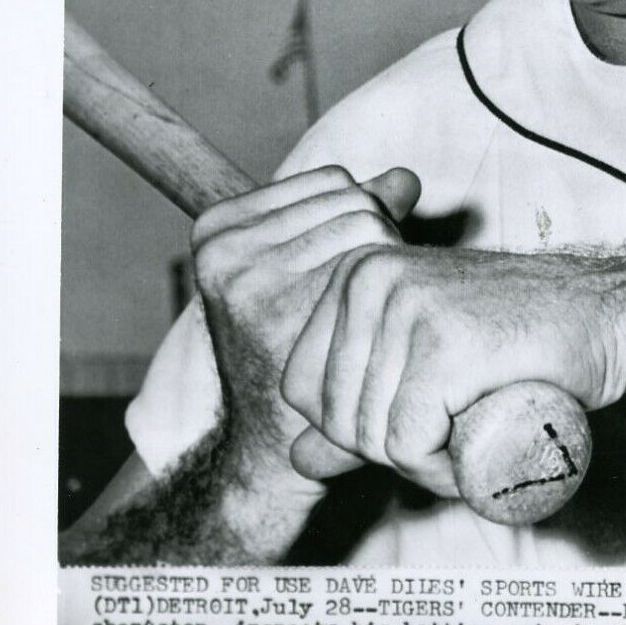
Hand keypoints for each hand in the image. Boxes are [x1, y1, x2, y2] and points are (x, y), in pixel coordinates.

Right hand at [190, 164, 421, 483]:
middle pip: (354, 200)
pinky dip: (393, 291)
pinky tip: (378, 331)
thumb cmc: (300, 350)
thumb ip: (353, 215)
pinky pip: (374, 262)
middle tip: (368, 303)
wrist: (275, 447)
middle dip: (379, 242)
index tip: (347, 275)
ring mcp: (250, 280)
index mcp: (217, 229)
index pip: (334, 181)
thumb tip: (408, 178)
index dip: (361, 221)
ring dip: (389, 268)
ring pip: (370, 226)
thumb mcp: (307, 269)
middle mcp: (225, 249)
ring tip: (370, 318)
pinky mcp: (285, 314)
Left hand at [282, 246, 625, 496]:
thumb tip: (297, 458)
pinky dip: (438, 471)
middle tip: (449, 436)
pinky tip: (472, 453)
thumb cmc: (517, 343)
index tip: (412, 418)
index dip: (349, 428)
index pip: (300, 387)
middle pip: (335, 416)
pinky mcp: (445, 345)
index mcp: (354, 273)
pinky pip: (408, 444)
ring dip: (418, 466)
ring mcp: (407, 307)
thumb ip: (357, 404)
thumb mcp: (421, 364)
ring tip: (467, 441)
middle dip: (385, 452)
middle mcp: (370, 279)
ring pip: (370, 435)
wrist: (607, 319)